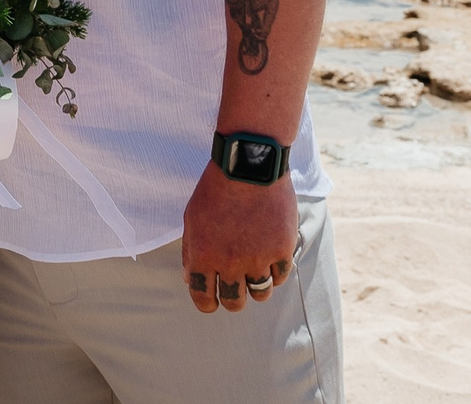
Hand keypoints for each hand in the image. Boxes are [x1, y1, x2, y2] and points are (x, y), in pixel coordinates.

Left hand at [180, 165, 296, 314]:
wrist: (248, 165)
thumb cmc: (215, 188)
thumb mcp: (192, 217)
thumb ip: (190, 251)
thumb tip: (188, 278)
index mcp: (203, 256)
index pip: (203, 298)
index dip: (207, 304)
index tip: (212, 301)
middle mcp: (229, 263)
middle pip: (233, 303)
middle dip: (232, 299)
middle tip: (234, 289)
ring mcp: (258, 259)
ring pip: (260, 294)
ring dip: (256, 288)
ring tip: (254, 273)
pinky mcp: (281, 250)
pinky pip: (280, 277)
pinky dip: (275, 271)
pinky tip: (270, 257)